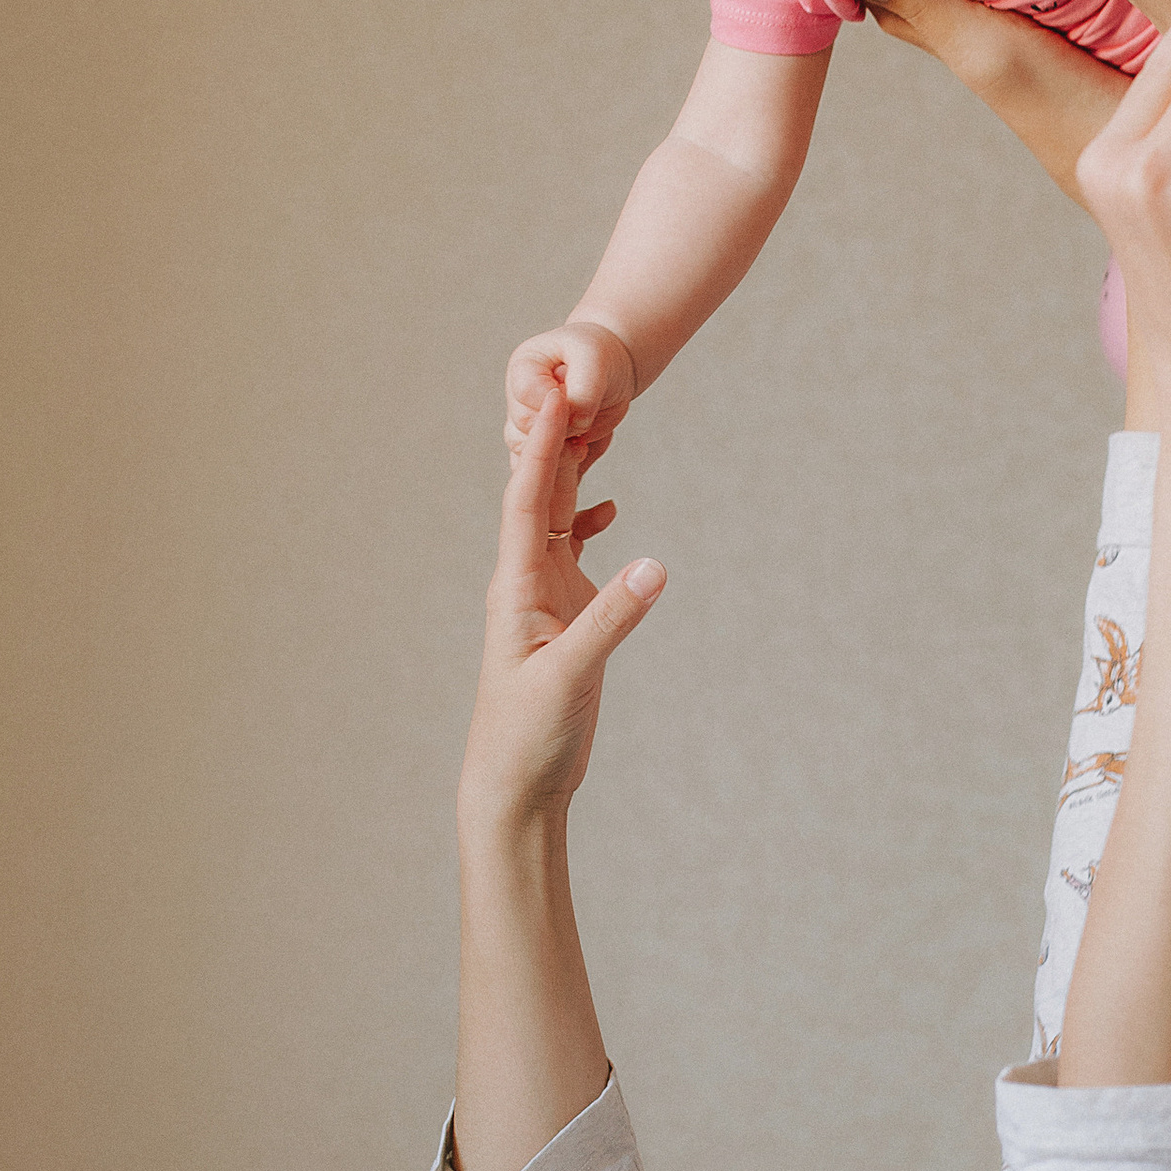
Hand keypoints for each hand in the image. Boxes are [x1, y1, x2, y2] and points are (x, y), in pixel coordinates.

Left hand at [459, 385, 664, 839]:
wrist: (515, 788)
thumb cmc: (529, 736)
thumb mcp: (573, 676)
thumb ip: (612, 619)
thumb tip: (654, 565)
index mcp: (516, 587)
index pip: (528, 500)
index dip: (545, 445)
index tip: (558, 393)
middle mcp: (524, 584)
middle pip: (540, 497)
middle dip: (559, 440)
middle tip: (581, 383)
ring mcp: (543, 601)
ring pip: (556, 521)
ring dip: (574, 473)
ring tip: (597, 425)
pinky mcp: (562, 622)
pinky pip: (573, 556)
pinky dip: (590, 524)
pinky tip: (610, 508)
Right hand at [503, 315, 637, 473]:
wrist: (612, 373)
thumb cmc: (601, 358)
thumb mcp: (596, 361)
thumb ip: (584, 392)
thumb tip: (576, 423)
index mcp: (523, 366)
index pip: (526, 394)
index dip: (556, 404)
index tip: (580, 400)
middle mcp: (517, 397)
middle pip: (524, 426)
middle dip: (560, 430)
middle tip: (586, 421)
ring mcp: (527, 423)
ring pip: (528, 451)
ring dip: (561, 452)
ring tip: (584, 439)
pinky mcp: (540, 445)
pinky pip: (543, 467)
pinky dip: (564, 467)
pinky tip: (581, 452)